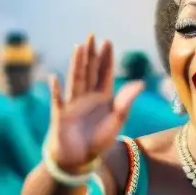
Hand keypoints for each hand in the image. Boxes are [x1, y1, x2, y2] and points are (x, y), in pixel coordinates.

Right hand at [45, 35, 143, 172]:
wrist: (79, 159)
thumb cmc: (98, 141)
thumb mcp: (117, 121)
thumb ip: (126, 102)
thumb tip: (140, 83)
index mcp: (102, 98)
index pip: (104, 74)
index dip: (106, 58)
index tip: (108, 41)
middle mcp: (87, 97)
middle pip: (89, 71)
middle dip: (90, 54)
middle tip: (92, 35)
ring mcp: (73, 103)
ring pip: (75, 79)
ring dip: (76, 64)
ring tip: (78, 47)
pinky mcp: (61, 114)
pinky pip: (58, 100)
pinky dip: (56, 91)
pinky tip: (54, 78)